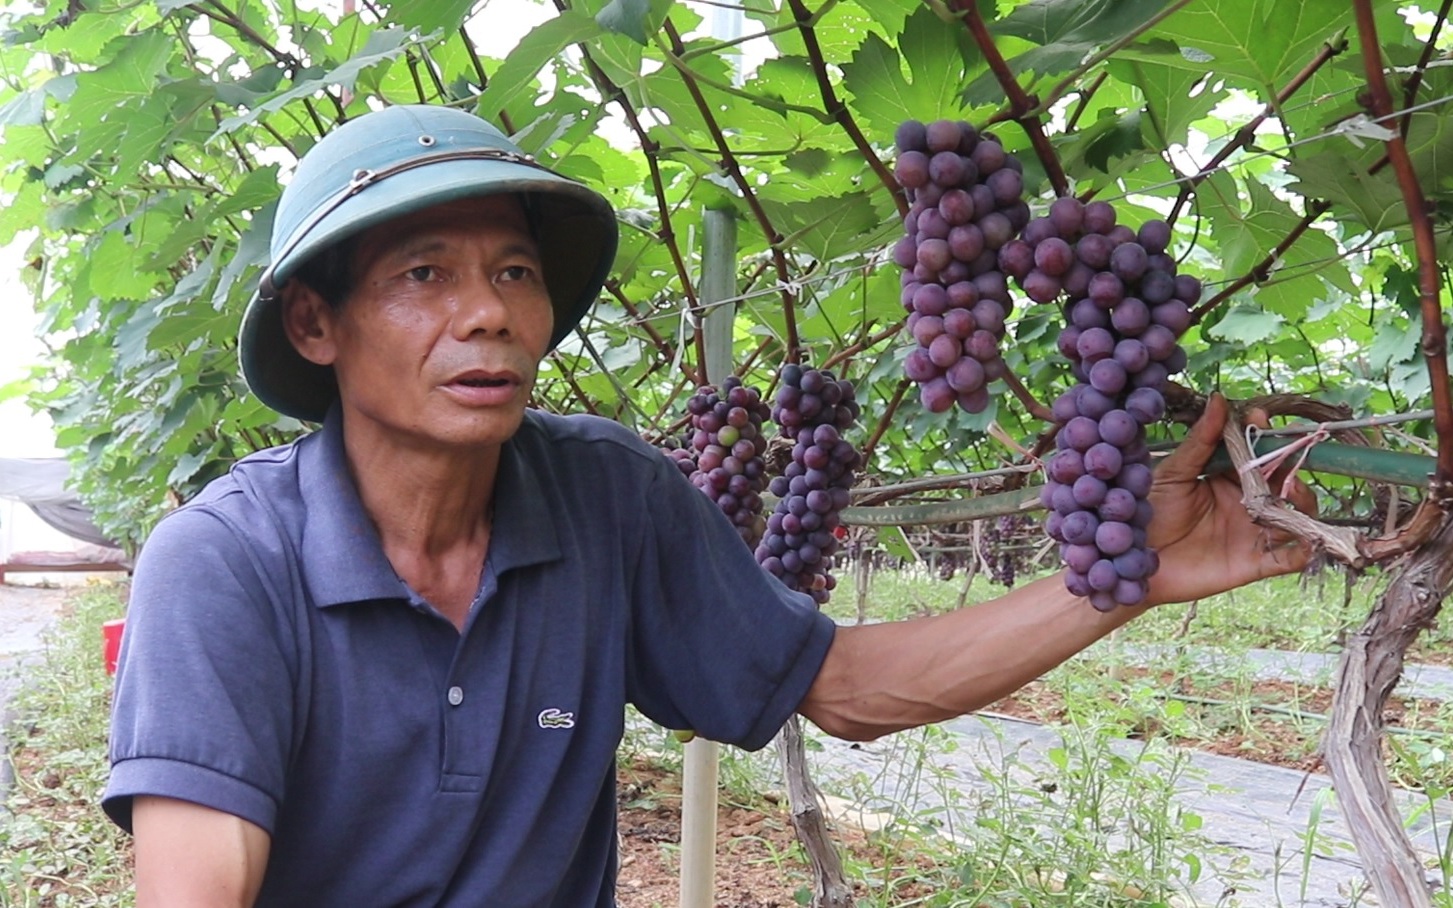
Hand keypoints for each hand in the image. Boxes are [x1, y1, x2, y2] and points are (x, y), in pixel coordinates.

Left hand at [1143, 393, 1315, 606]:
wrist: (1131, 560)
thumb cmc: (1149, 514)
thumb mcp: (1172, 474)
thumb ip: (1200, 442)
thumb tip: (1219, 399)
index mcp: (1227, 478)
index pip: (1257, 452)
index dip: (1264, 435)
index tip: (1259, 418)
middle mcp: (1246, 502)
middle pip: (1284, 481)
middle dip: (1291, 465)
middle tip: (1283, 458)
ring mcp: (1253, 532)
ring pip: (1296, 515)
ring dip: (1302, 502)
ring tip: (1291, 491)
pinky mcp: (1253, 564)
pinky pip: (1290, 558)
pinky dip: (1305, 549)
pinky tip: (1306, 540)